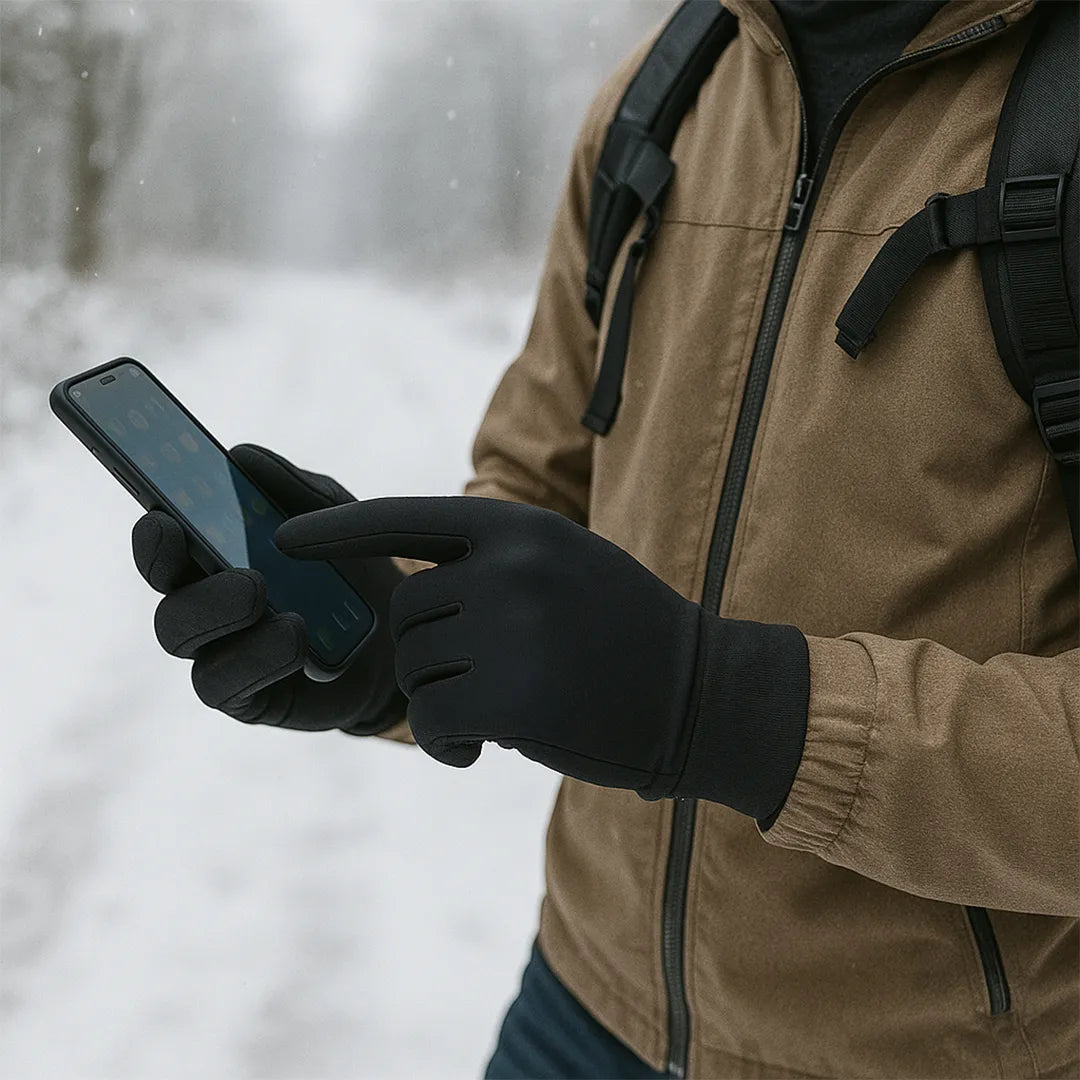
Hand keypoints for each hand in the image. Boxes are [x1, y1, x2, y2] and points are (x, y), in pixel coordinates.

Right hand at [131, 444, 405, 734]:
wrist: (404, 637)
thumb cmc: (356, 569)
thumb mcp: (339, 517)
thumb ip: (295, 489)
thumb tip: (242, 455)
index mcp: (215, 551)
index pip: (165, 537)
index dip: (154, 526)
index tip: (160, 512)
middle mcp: (205, 601)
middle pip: (163, 587)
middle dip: (171, 567)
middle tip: (203, 546)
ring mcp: (220, 651)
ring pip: (180, 636)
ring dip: (215, 610)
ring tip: (259, 591)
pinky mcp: (246, 696)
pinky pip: (225, 682)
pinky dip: (257, 657)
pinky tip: (295, 636)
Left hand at [276, 496, 808, 816]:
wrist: (700, 695)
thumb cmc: (627, 633)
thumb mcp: (565, 567)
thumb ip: (492, 565)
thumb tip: (410, 590)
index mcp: (520, 527)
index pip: (403, 516)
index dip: (337, 530)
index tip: (280, 539)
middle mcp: (509, 567)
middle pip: (404, 613)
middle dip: (426, 654)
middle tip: (475, 684)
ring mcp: (510, 628)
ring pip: (413, 670)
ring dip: (440, 702)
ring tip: (494, 716)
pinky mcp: (512, 696)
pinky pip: (429, 720)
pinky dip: (444, 741)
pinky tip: (481, 749)